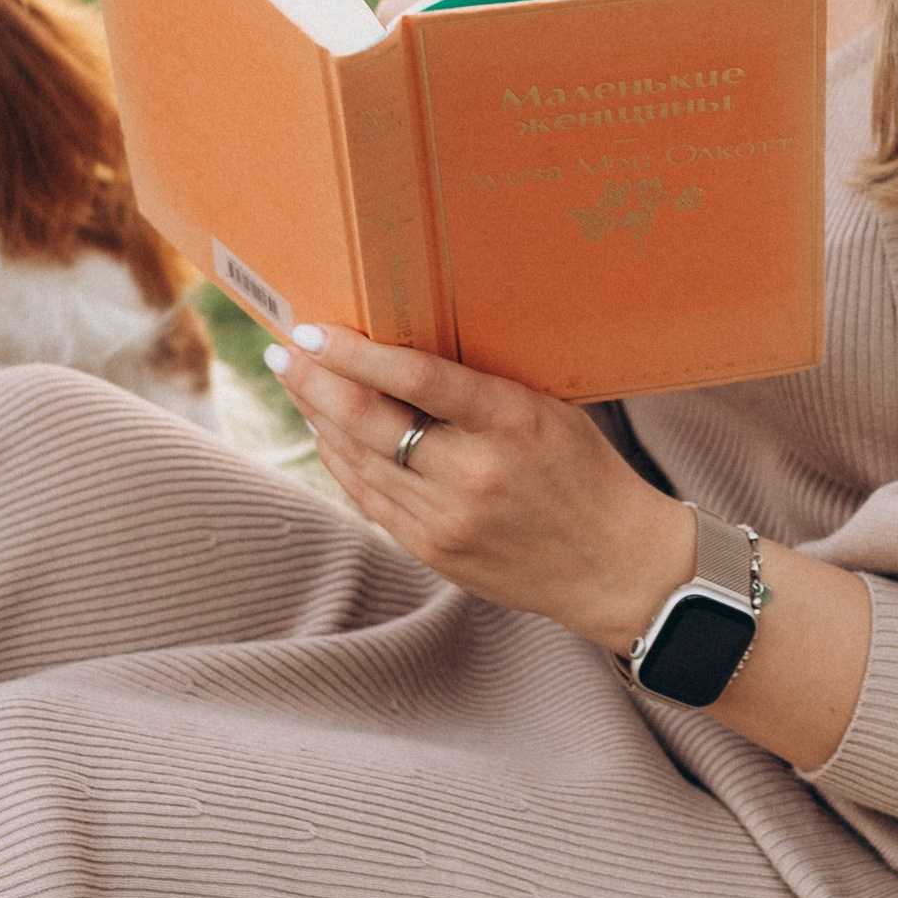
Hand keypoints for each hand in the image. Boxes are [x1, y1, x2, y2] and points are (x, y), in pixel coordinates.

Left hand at [263, 321, 688, 648]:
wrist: (615, 566)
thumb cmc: (584, 472)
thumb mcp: (546, 411)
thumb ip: (479, 388)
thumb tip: (401, 353)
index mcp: (512, 422)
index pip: (417, 377)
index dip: (356, 353)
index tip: (314, 331)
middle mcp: (474, 472)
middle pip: (370, 421)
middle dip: (315, 382)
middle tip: (282, 353)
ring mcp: (449, 519)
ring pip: (360, 460)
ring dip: (319, 418)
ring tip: (297, 385)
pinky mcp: (434, 552)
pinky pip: (370, 500)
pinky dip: (341, 463)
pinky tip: (326, 435)